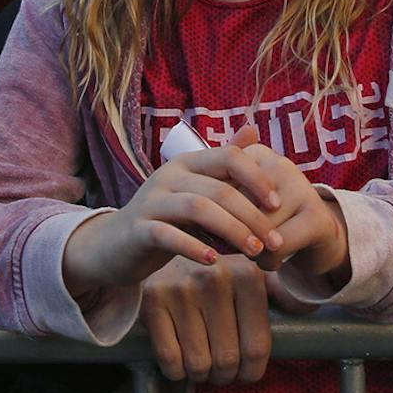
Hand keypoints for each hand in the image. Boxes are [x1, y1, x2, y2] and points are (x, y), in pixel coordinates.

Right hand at [60, 137, 286, 294]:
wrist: (114, 246)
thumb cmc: (165, 217)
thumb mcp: (195, 188)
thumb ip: (223, 165)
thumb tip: (254, 131)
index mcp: (187, 162)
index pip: (228, 157)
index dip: (257, 178)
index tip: (278, 205)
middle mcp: (169, 175)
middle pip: (218, 188)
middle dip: (252, 215)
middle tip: (275, 241)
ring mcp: (151, 201)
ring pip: (197, 208)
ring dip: (231, 230)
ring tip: (254, 252)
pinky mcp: (138, 229)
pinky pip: (168, 235)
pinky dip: (193, 246)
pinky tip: (213, 261)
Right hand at [142, 254, 274, 384]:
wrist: (163, 249)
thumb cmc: (211, 276)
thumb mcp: (246, 274)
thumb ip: (276, 292)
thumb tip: (308, 307)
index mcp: (247, 274)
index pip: (257, 349)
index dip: (251, 372)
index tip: (244, 372)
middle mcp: (216, 277)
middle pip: (228, 360)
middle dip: (224, 376)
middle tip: (220, 370)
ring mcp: (182, 288)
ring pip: (199, 364)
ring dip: (201, 374)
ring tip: (201, 362)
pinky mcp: (153, 300)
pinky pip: (170, 360)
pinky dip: (176, 371)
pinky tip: (180, 358)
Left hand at [218, 123, 348, 281]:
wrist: (316, 232)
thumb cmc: (267, 217)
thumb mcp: (240, 202)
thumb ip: (215, 197)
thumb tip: (189, 208)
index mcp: (256, 154)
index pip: (219, 184)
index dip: (212, 214)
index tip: (209, 228)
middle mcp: (280, 164)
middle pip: (237, 207)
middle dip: (230, 233)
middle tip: (232, 246)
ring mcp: (302, 188)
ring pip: (257, 228)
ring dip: (249, 251)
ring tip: (253, 254)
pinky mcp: (316, 218)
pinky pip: (277, 246)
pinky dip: (268, 262)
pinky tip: (270, 263)